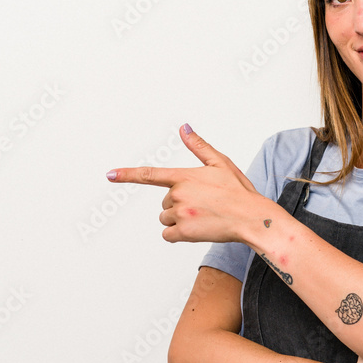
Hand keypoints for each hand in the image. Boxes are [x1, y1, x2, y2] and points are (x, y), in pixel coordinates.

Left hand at [106, 124, 263, 242]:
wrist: (252, 218)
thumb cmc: (239, 191)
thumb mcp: (220, 163)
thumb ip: (198, 146)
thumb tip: (184, 127)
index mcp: (184, 176)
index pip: (149, 174)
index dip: (127, 174)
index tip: (109, 175)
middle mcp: (178, 194)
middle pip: (164, 202)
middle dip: (178, 204)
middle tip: (203, 205)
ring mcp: (180, 214)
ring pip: (165, 219)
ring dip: (178, 220)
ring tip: (203, 217)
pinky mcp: (183, 232)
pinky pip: (168, 235)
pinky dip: (178, 235)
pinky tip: (197, 230)